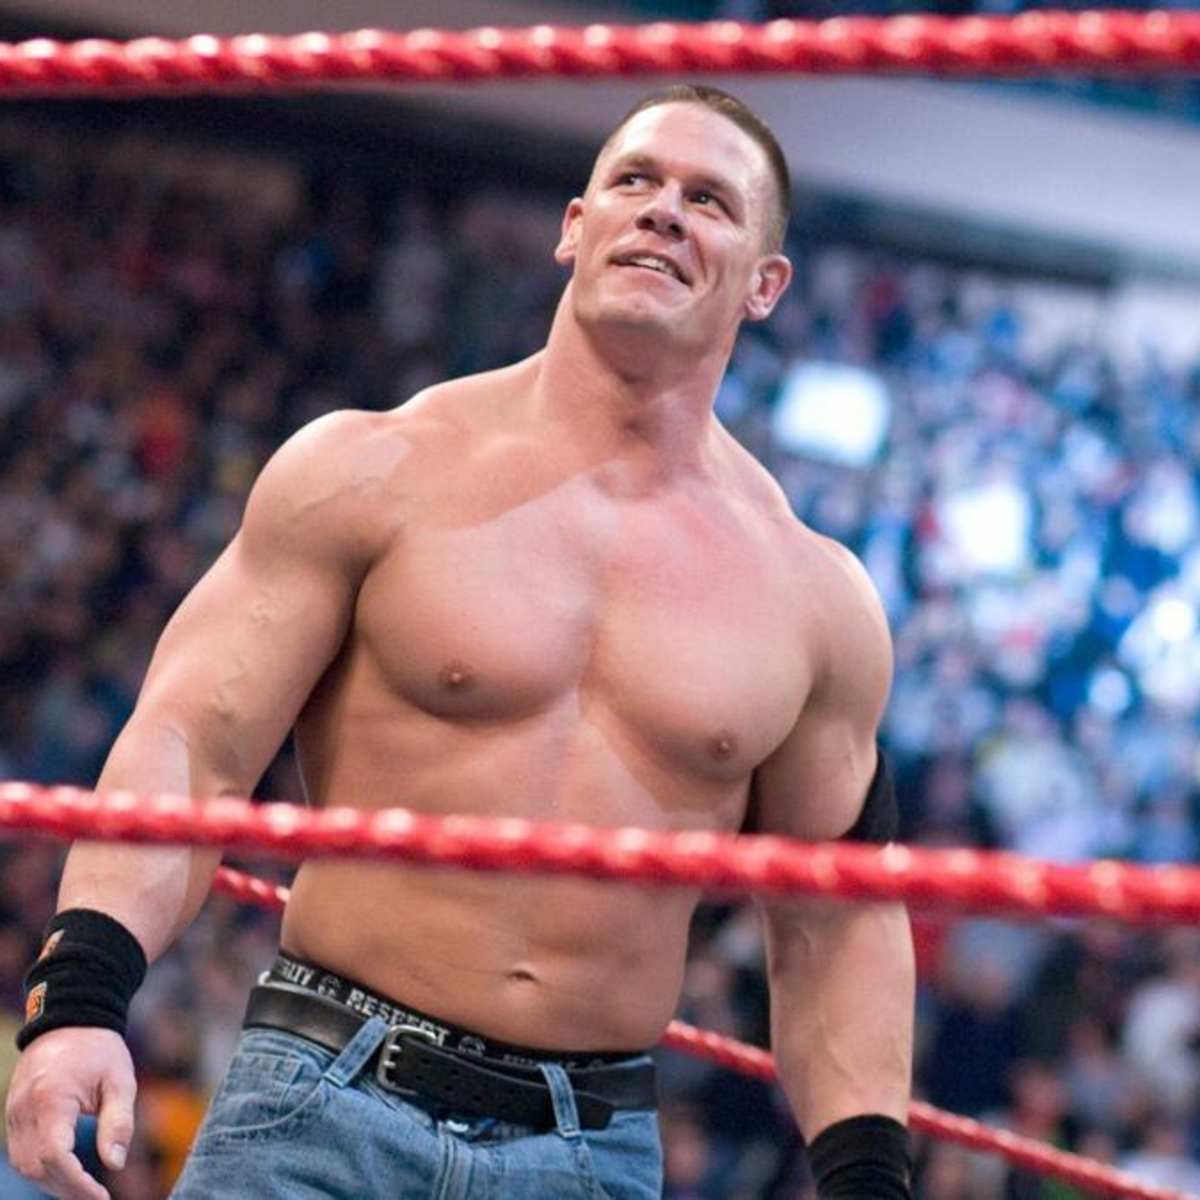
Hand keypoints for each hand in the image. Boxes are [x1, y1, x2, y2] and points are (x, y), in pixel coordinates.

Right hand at [6, 1027, 135, 1199]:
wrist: (70, 1020)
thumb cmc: (100, 1049)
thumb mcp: (120, 1081)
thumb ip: (118, 1123)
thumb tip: (114, 1165)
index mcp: (51, 1098)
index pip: (55, 1156)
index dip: (76, 1183)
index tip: (101, 1197)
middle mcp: (24, 1109)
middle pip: (37, 1167)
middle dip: (67, 1188)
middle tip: (96, 1196)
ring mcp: (13, 1112)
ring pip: (24, 1165)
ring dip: (53, 1181)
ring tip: (84, 1188)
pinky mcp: (13, 1114)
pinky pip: (21, 1153)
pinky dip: (41, 1167)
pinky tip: (66, 1170)